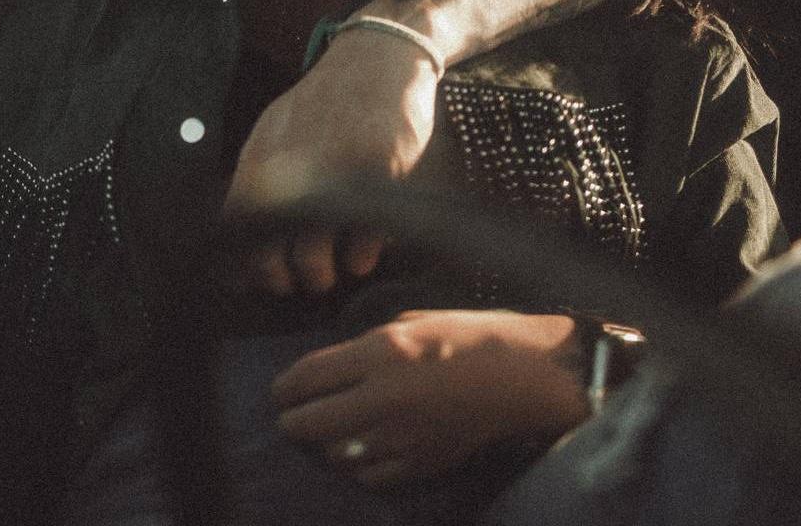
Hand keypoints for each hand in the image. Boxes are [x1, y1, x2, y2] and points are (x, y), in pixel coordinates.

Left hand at [224, 29, 443, 296]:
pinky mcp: (377, 181)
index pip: (238, 234)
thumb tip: (238, 234)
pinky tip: (363, 250)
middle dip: (288, 279)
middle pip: (273, 257)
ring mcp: (335, 178)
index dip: (250, 266)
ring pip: (316, 261)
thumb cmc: (324, 98)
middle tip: (304, 279)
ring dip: (325, 275)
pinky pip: (361, 246)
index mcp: (261, 160)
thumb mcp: (276, 128)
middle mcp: (292, 172)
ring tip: (336, 267)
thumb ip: (256, 175)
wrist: (379, 57)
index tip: (267, 275)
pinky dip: (361, 258)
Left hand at [272, 310, 587, 486]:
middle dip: (291, 422)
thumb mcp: (409, 323)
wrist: (522, 375)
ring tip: (325, 434)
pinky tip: (361, 452)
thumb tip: (335, 369)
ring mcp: (402, 436)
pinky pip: (370, 476)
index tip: (278, 393)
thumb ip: (367, 346)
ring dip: (324, 445)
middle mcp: (384, 398)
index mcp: (379, 353)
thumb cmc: (468, 335)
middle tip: (289, 418)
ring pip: (335, 454)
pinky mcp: (423, 464)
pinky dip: (358, 466)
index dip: (283, 388)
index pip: (306, 377)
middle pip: (309, 423)